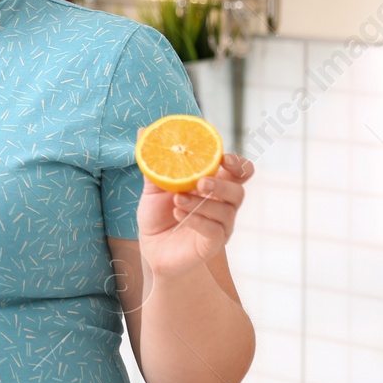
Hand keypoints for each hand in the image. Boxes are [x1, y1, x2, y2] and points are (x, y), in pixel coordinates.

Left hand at [135, 134, 254, 275]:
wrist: (153, 251)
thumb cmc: (158, 217)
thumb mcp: (153, 189)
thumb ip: (153, 162)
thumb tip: (143, 131)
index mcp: (215, 186)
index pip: (239, 171)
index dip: (237, 163)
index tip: (222, 158)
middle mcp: (223, 205)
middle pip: (238, 190)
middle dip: (221, 184)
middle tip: (200, 182)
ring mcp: (221, 226)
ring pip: (226, 210)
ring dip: (201, 203)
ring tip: (177, 200)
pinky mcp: (213, 244)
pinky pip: (214, 230)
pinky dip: (197, 220)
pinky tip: (178, 214)